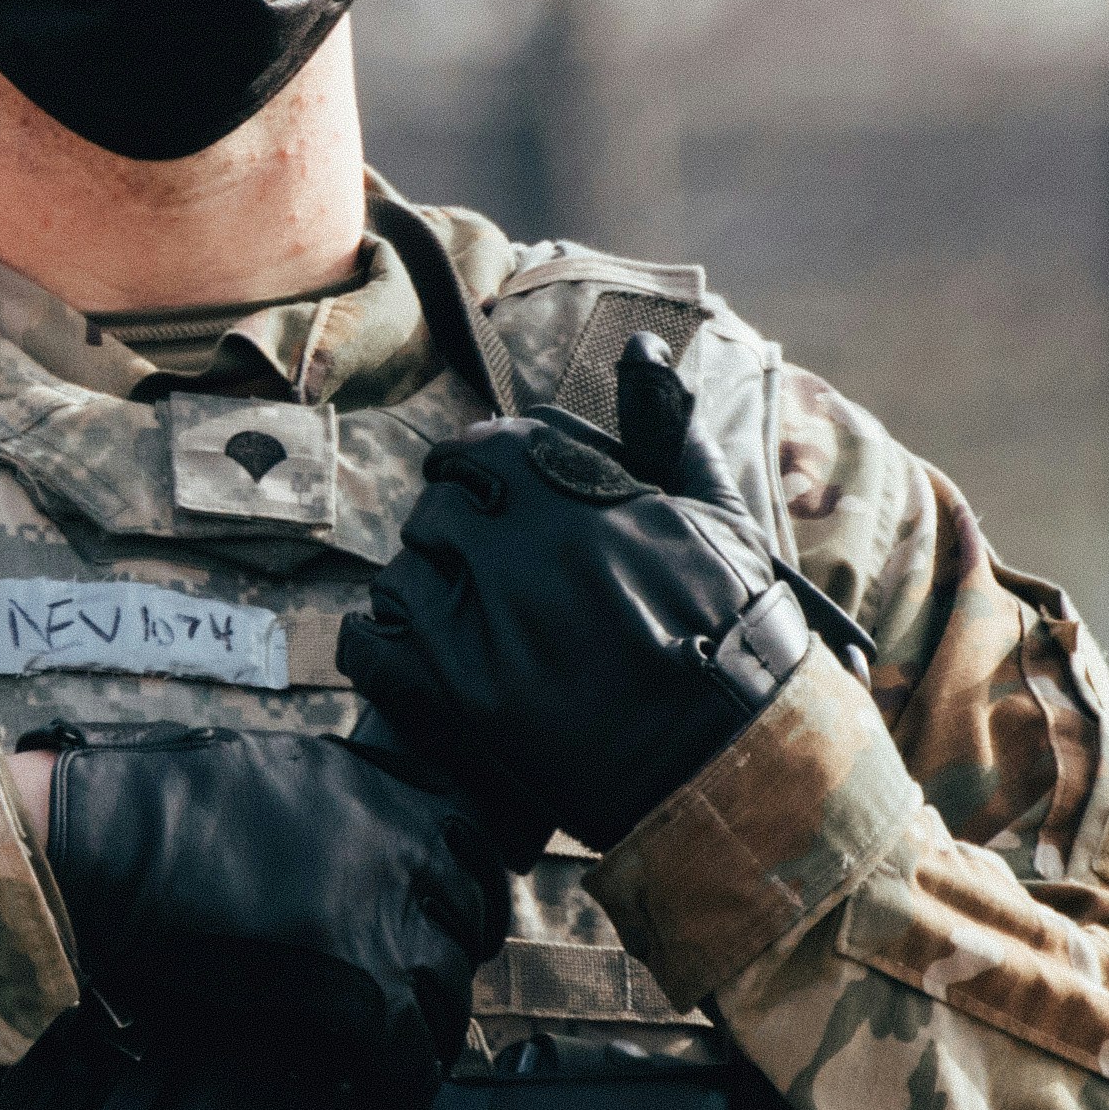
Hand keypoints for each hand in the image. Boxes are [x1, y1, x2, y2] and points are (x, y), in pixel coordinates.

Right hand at [40, 725, 507, 1104]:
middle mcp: (397, 848)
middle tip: (434, 988)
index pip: (472, 844)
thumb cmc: (157, 798)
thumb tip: (339, 831)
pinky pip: (410, 1050)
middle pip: (465, 920)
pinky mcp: (357, 986)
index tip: (462, 916)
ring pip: (446, 988)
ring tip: (409, 1050)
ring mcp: (383, 917)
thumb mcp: (269, 765)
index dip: (471, 890)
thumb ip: (330, 796)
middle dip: (455, 957)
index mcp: (379, 790)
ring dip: (431, 1023)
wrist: (110, 844)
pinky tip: (393, 1093)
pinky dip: (407, 1079)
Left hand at [338, 333, 834, 854]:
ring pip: (404, 572)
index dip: (488, 462)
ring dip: (422, 586)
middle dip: (454, 524)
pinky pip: (371, 644)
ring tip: (456, 614)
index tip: (489, 484)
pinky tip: (409, 656)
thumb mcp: (722, 515)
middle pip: (440, 506)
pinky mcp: (459, 698)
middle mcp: (525, 548)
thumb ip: (670, 425)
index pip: (495, 445)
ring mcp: (488, 622)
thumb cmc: (737, 634)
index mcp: (582, 497)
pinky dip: (377, 645)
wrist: (737, 764)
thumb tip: (641, 345)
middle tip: (475, 557)